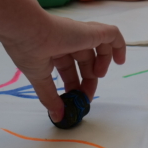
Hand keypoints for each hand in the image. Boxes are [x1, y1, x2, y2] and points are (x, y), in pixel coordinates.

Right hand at [0, 13, 126, 122]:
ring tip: (99, 75)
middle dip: (88, 79)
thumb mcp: (39, 78)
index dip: (74, 84)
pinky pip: (112, 34)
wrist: (26, 29)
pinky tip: (120, 61)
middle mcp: (67, 41)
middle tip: (86, 96)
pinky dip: (119, 46)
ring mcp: (80, 34)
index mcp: (53, 50)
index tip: (75, 100)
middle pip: (85, 61)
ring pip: (99, 46)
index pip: (69, 68)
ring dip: (102, 63)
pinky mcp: (91, 31)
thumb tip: (57, 117)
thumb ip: (50, 98)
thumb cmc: (28, 50)